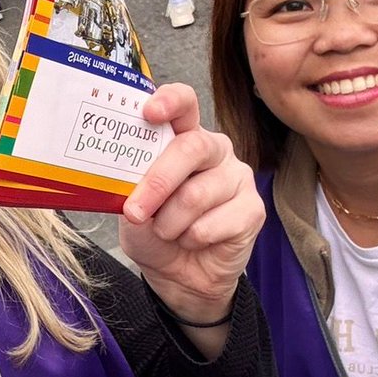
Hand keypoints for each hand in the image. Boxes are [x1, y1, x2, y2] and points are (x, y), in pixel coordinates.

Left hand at [119, 83, 263, 322]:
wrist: (178, 275)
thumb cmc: (154, 231)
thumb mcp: (131, 206)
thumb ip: (130, 187)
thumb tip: (124, 183)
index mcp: (182, 138)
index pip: (184, 105)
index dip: (170, 102)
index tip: (149, 112)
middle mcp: (214, 150)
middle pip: (191, 148)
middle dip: (157, 182)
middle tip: (134, 211)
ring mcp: (237, 177)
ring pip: (196, 194)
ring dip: (169, 223)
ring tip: (166, 232)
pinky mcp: (253, 209)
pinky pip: (214, 224)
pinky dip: (192, 239)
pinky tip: (194, 241)